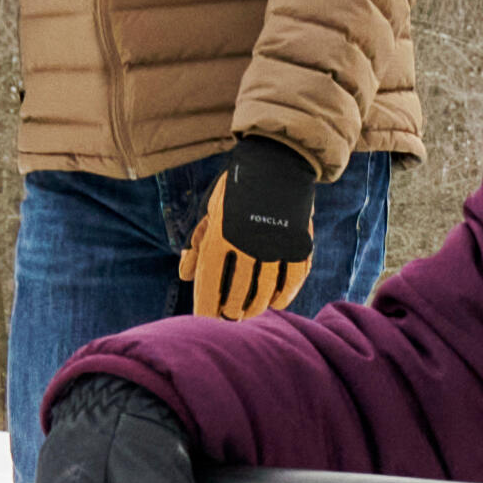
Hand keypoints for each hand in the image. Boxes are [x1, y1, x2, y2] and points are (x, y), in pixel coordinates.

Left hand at [178, 134, 322, 319]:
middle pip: (238, 293)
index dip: (206, 309)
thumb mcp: (210, 211)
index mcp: (220, 236)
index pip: (210, 284)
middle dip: (232, 312)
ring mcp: (275, 244)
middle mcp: (247, 243)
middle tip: (229, 319)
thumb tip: (185, 276)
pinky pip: (292, 279)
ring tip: (249, 314)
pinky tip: (277, 303)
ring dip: (256, 307)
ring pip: (265, 291)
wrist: (275, 160)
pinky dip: (285, 295)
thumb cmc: (235, 189)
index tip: (205, 321)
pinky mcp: (297, 242)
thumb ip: (197, 243)